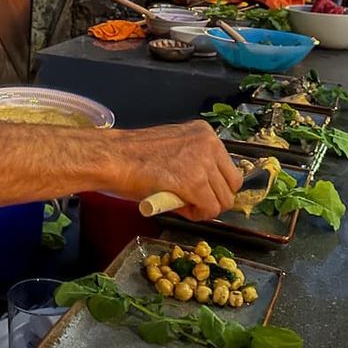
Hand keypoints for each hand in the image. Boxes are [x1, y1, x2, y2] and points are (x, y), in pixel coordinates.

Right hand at [112, 120, 241, 221]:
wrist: (115, 158)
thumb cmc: (135, 155)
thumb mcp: (174, 149)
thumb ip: (194, 161)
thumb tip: (208, 186)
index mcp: (204, 133)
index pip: (228, 167)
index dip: (214, 184)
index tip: (198, 190)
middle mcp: (209, 144)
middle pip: (231, 184)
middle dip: (214, 198)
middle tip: (191, 201)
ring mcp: (203, 163)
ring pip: (223, 200)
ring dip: (205, 207)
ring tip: (182, 204)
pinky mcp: (195, 183)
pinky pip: (209, 209)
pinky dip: (197, 215)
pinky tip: (179, 207)